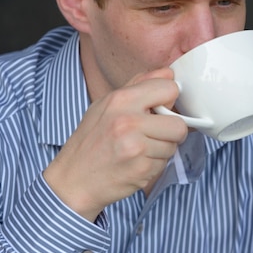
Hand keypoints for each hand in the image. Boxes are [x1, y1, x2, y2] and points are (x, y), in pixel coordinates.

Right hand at [43, 68, 187, 221]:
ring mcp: (136, 147)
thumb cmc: (90, 140)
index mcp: (121, 99)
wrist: (73, 179)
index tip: (161, 108)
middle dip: (172, 130)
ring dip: (162, 149)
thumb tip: (169, 73)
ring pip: (174, 145)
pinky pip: (164, 163)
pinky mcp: (141, 170)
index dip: (169, 99)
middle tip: (156, 134)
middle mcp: (128, 121)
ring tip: (140, 149)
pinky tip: (136, 163)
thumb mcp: (106, 104)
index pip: (170, 88)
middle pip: (179, 123)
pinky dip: (154, 165)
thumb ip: (139, 84)